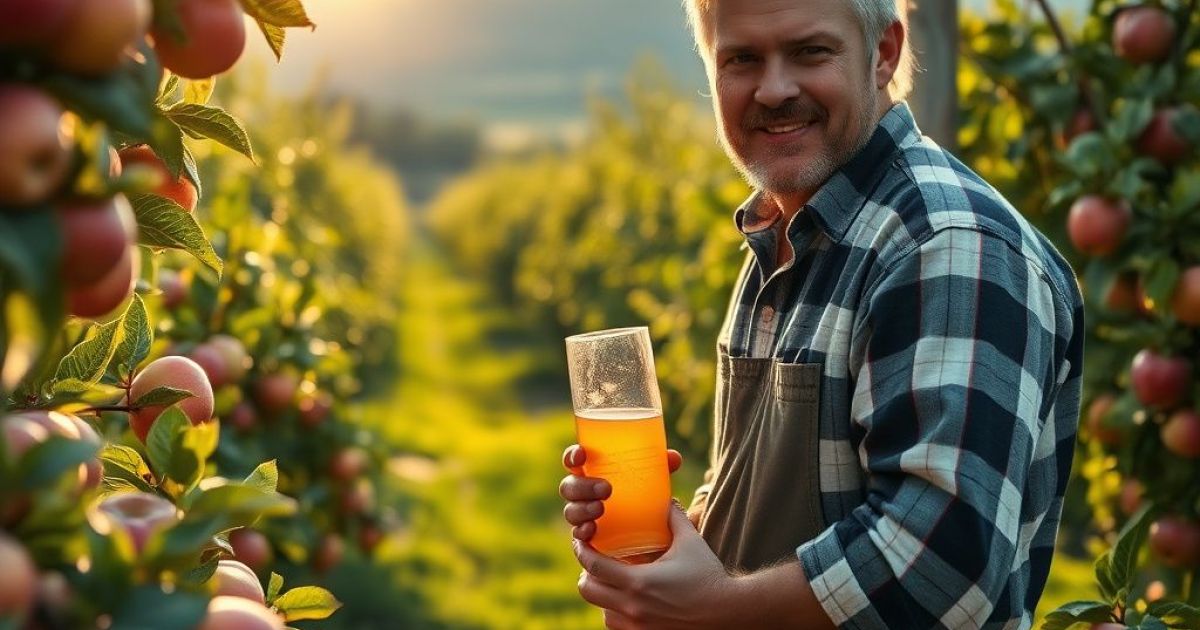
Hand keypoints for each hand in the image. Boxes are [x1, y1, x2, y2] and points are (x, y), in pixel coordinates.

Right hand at [559, 444, 682, 541]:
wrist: (651, 539)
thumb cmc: (645, 498)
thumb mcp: (654, 483)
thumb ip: (661, 468)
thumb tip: (674, 458)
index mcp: (593, 473)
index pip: (574, 461)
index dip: (572, 456)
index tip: (582, 455)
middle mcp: (583, 494)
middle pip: (568, 486)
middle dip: (583, 486)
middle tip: (606, 489)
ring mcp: (583, 516)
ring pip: (571, 510)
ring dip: (583, 509)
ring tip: (600, 509)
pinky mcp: (588, 539)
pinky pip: (577, 535)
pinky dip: (581, 532)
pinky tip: (591, 531)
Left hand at [574, 501, 736, 629]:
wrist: (728, 614)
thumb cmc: (709, 577)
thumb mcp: (691, 542)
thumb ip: (674, 518)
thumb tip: (666, 499)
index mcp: (639, 582)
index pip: (593, 566)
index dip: (582, 551)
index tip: (581, 542)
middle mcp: (633, 607)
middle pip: (587, 591)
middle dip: (586, 575)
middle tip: (595, 564)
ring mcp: (638, 627)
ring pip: (602, 612)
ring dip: (603, 597)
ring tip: (613, 583)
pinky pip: (617, 627)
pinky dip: (617, 614)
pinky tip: (629, 602)